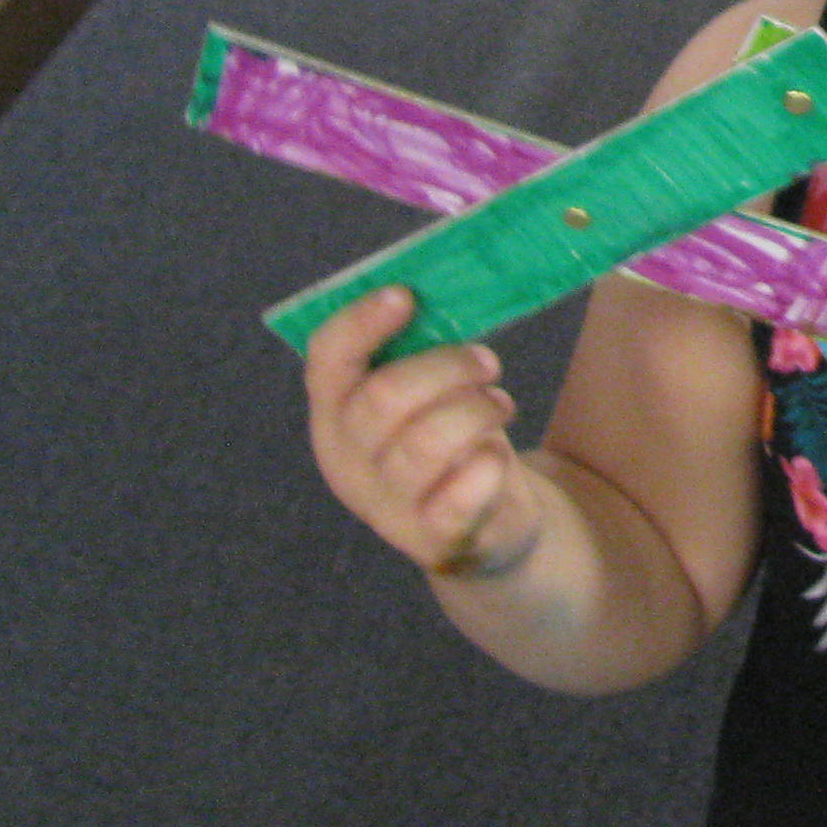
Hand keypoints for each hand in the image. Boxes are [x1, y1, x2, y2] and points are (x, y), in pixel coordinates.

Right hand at [304, 285, 544, 580]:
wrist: (480, 528)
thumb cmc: (448, 438)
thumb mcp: (424, 395)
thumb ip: (420, 351)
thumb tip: (442, 288)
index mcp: (334, 413)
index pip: (327, 359)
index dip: (361, 321)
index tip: (407, 295)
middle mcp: (347, 459)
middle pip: (383, 397)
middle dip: (445, 366)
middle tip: (485, 361)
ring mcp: (385, 505)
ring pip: (427, 442)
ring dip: (476, 411)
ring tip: (499, 405)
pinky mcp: (431, 538)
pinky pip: (459, 496)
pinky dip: (487, 467)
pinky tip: (496, 457)